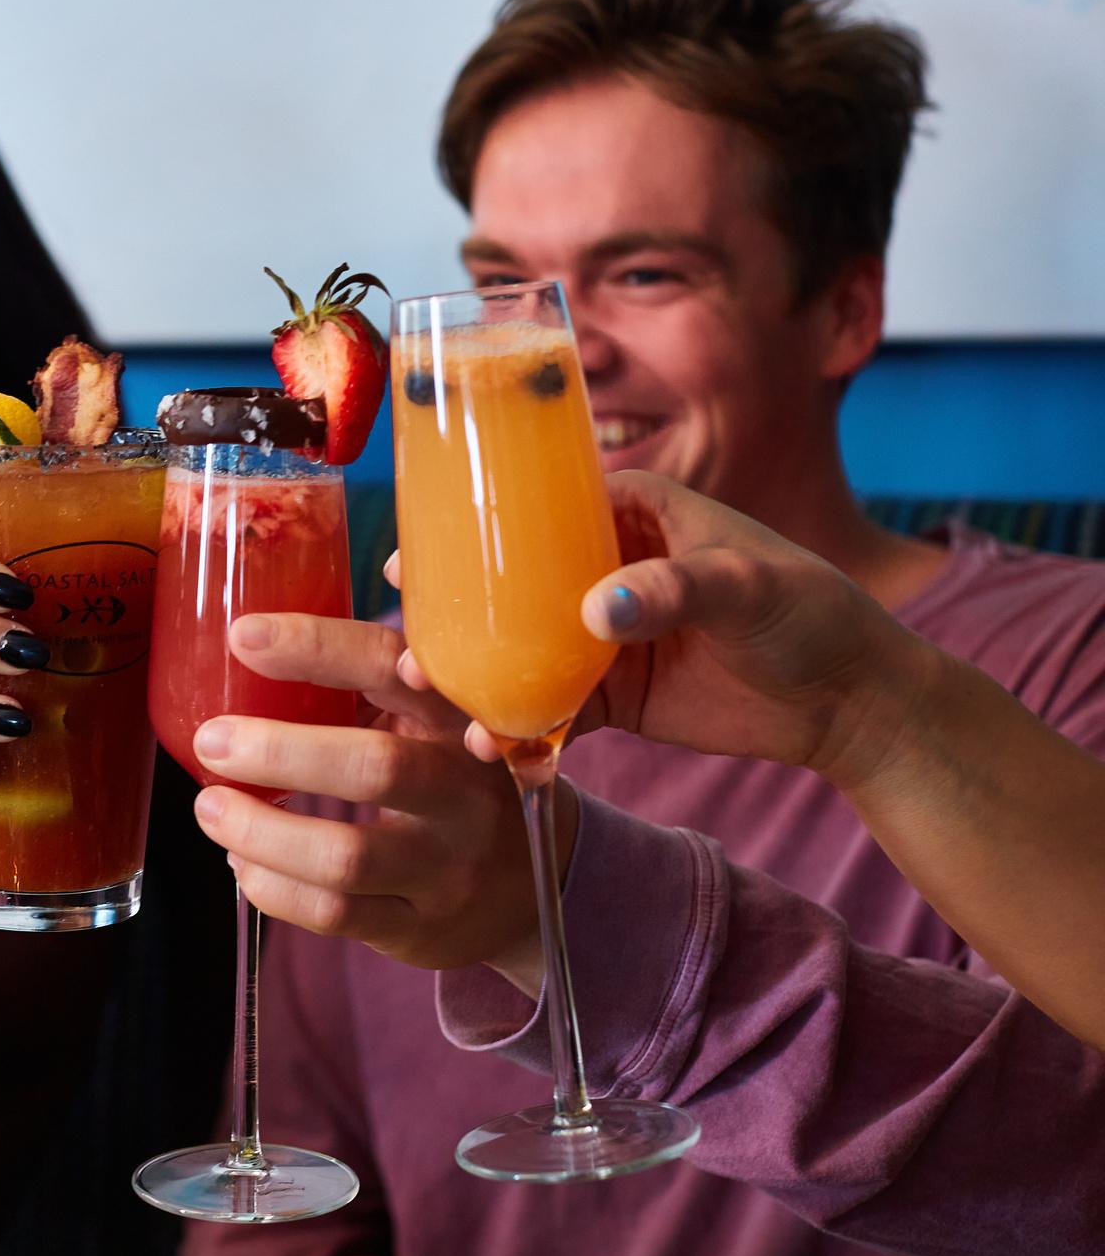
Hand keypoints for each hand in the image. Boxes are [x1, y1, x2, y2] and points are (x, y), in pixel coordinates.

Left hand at [189, 613, 555, 984]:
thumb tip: (252, 639)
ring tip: (211, 808)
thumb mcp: (437, 723)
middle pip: (374, 768)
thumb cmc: (455, 782)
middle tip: (212, 739)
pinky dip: (274, 888)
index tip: (244, 636)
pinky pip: (336, 913)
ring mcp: (446, 867)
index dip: (317, 648)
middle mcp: (464, 792)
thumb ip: (372, 684)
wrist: (532, 889)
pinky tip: (243, 865)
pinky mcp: (421, 928)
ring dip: (261, 832)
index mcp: (461, 717)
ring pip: (345, 856)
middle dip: (279, 752)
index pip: (392, 666)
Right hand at [432, 471, 933, 786]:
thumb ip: (676, 589)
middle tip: (404, 638)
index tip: (420, 550)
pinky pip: (547, 711)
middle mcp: (604, 571)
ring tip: (435, 700)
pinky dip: (515, 730)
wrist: (851, 704)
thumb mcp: (748, 585)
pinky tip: (489, 749)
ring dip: (471, 676)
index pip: (537, 507)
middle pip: (508, 584)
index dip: (474, 527)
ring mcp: (601, 638)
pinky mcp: (612, 698)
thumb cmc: (812, 614)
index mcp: (633, 514)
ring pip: (515, 652)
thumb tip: (597, 608)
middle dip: (451, 612)